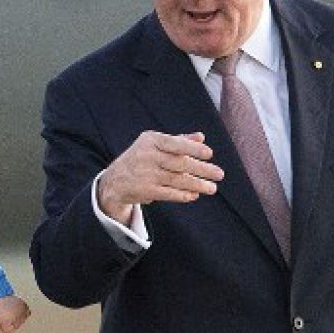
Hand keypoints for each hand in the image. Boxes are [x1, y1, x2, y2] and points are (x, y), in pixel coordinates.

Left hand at [0, 295, 30, 332]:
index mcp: (6, 321)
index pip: (9, 332)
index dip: (5, 328)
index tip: (2, 322)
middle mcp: (14, 317)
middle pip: (17, 327)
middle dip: (11, 323)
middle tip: (6, 315)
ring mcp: (20, 311)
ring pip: (22, 321)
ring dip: (18, 319)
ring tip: (10, 312)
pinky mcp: (24, 306)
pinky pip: (27, 314)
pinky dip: (24, 313)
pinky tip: (17, 311)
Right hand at [97, 131, 223, 224]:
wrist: (114, 181)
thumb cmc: (141, 158)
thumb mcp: (155, 145)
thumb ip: (178, 140)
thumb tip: (201, 137)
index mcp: (151, 140)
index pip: (174, 143)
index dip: (192, 149)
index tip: (209, 154)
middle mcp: (147, 156)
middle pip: (179, 163)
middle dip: (201, 169)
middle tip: (219, 174)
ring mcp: (145, 174)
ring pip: (176, 179)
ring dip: (196, 184)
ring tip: (212, 188)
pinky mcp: (145, 190)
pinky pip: (168, 193)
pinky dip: (182, 195)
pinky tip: (194, 195)